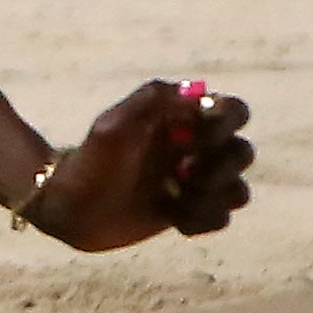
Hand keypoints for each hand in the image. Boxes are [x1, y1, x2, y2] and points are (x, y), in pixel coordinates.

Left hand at [28, 80, 253, 250]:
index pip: (232, 110)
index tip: (196, 136)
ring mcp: (193, 182)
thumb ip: (152, 102)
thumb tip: (199, 93)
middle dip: (222, 165)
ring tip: (179, 198)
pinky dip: (205, 219)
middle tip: (185, 173)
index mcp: (180, 119)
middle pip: (242, 152)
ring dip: (215, 195)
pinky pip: (221, 217)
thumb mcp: (113, 126)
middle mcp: (193, 147)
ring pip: (237, 189)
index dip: (226, 122)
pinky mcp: (189, 211)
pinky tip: (175, 219)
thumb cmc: (89, 161)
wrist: (70, 208)